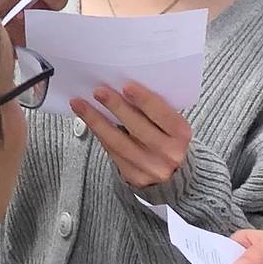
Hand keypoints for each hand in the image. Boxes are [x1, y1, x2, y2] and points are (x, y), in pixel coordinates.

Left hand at [76, 82, 190, 189]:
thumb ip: (155, 110)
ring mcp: (152, 168)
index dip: (145, 100)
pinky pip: (113, 153)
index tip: (127, 86)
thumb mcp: (171, 124)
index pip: (163, 115)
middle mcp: (169, 154)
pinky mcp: (135, 177)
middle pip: (139, 128)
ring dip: (97, 121)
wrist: (174, 173)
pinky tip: (88, 120)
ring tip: (80, 104)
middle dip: (116, 107)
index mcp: (181, 135)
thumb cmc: (169, 139)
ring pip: (119, 143)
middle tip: (99, 91)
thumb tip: (123, 88)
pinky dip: (99, 134)